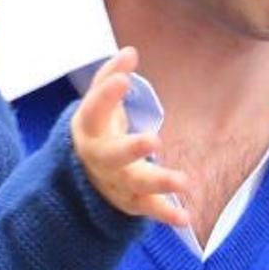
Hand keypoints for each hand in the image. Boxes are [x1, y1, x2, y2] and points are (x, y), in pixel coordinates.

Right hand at [72, 47, 189, 228]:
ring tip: (184, 181)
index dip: (106, 95)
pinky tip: (186, 218)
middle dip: (132, 149)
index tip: (123, 78)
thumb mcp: (98, 104)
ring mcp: (115, 182)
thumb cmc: (98, 130)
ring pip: (135, 185)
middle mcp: (100, 159)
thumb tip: (130, 51)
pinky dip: (166, 214)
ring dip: (159, 183)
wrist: (82, 175)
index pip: (94, 111)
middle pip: (113, 156)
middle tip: (154, 140)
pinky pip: (148, 209)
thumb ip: (111, 77)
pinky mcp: (130, 201)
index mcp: (89, 130)